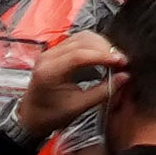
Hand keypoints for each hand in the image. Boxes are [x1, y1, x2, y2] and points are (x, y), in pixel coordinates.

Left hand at [13, 44, 127, 140]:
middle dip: (105, 49)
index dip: (104, 56)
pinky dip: (93, 45)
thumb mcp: (78, 107)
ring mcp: (50, 52)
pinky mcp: (56, 51)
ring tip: (113, 58)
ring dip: (100, 44)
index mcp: (50, 71)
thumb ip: (103, 92)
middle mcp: (48, 57)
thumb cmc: (50, 115)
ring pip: (81, 37)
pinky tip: (102, 54)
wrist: (31, 117)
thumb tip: (124, 77)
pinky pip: (78, 40)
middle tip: (121, 61)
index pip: (80, 55)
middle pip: (82, 41)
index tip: (121, 61)